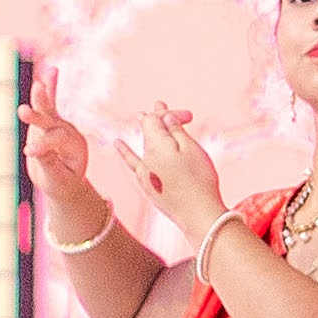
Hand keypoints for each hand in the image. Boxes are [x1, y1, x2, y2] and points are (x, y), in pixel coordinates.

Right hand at [19, 68, 94, 202]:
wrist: (66, 181)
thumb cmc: (62, 182)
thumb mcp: (56, 179)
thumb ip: (48, 164)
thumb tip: (33, 150)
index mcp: (76, 147)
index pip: (55, 142)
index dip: (42, 146)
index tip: (28, 152)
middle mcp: (70, 133)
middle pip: (53, 123)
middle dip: (38, 117)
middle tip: (23, 110)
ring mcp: (60, 126)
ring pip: (49, 111)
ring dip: (41, 99)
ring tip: (38, 85)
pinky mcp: (50, 123)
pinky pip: (50, 104)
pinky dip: (50, 88)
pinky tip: (52, 71)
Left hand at [114, 104, 225, 238]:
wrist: (197, 213)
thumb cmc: (199, 179)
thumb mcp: (192, 149)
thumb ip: (176, 131)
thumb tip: (165, 117)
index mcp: (157, 145)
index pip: (155, 120)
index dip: (169, 113)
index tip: (189, 116)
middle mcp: (146, 158)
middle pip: (149, 132)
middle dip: (158, 119)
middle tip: (161, 105)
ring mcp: (144, 173)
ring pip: (144, 145)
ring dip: (146, 131)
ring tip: (141, 116)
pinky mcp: (147, 186)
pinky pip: (133, 163)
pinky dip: (125, 152)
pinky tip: (118, 144)